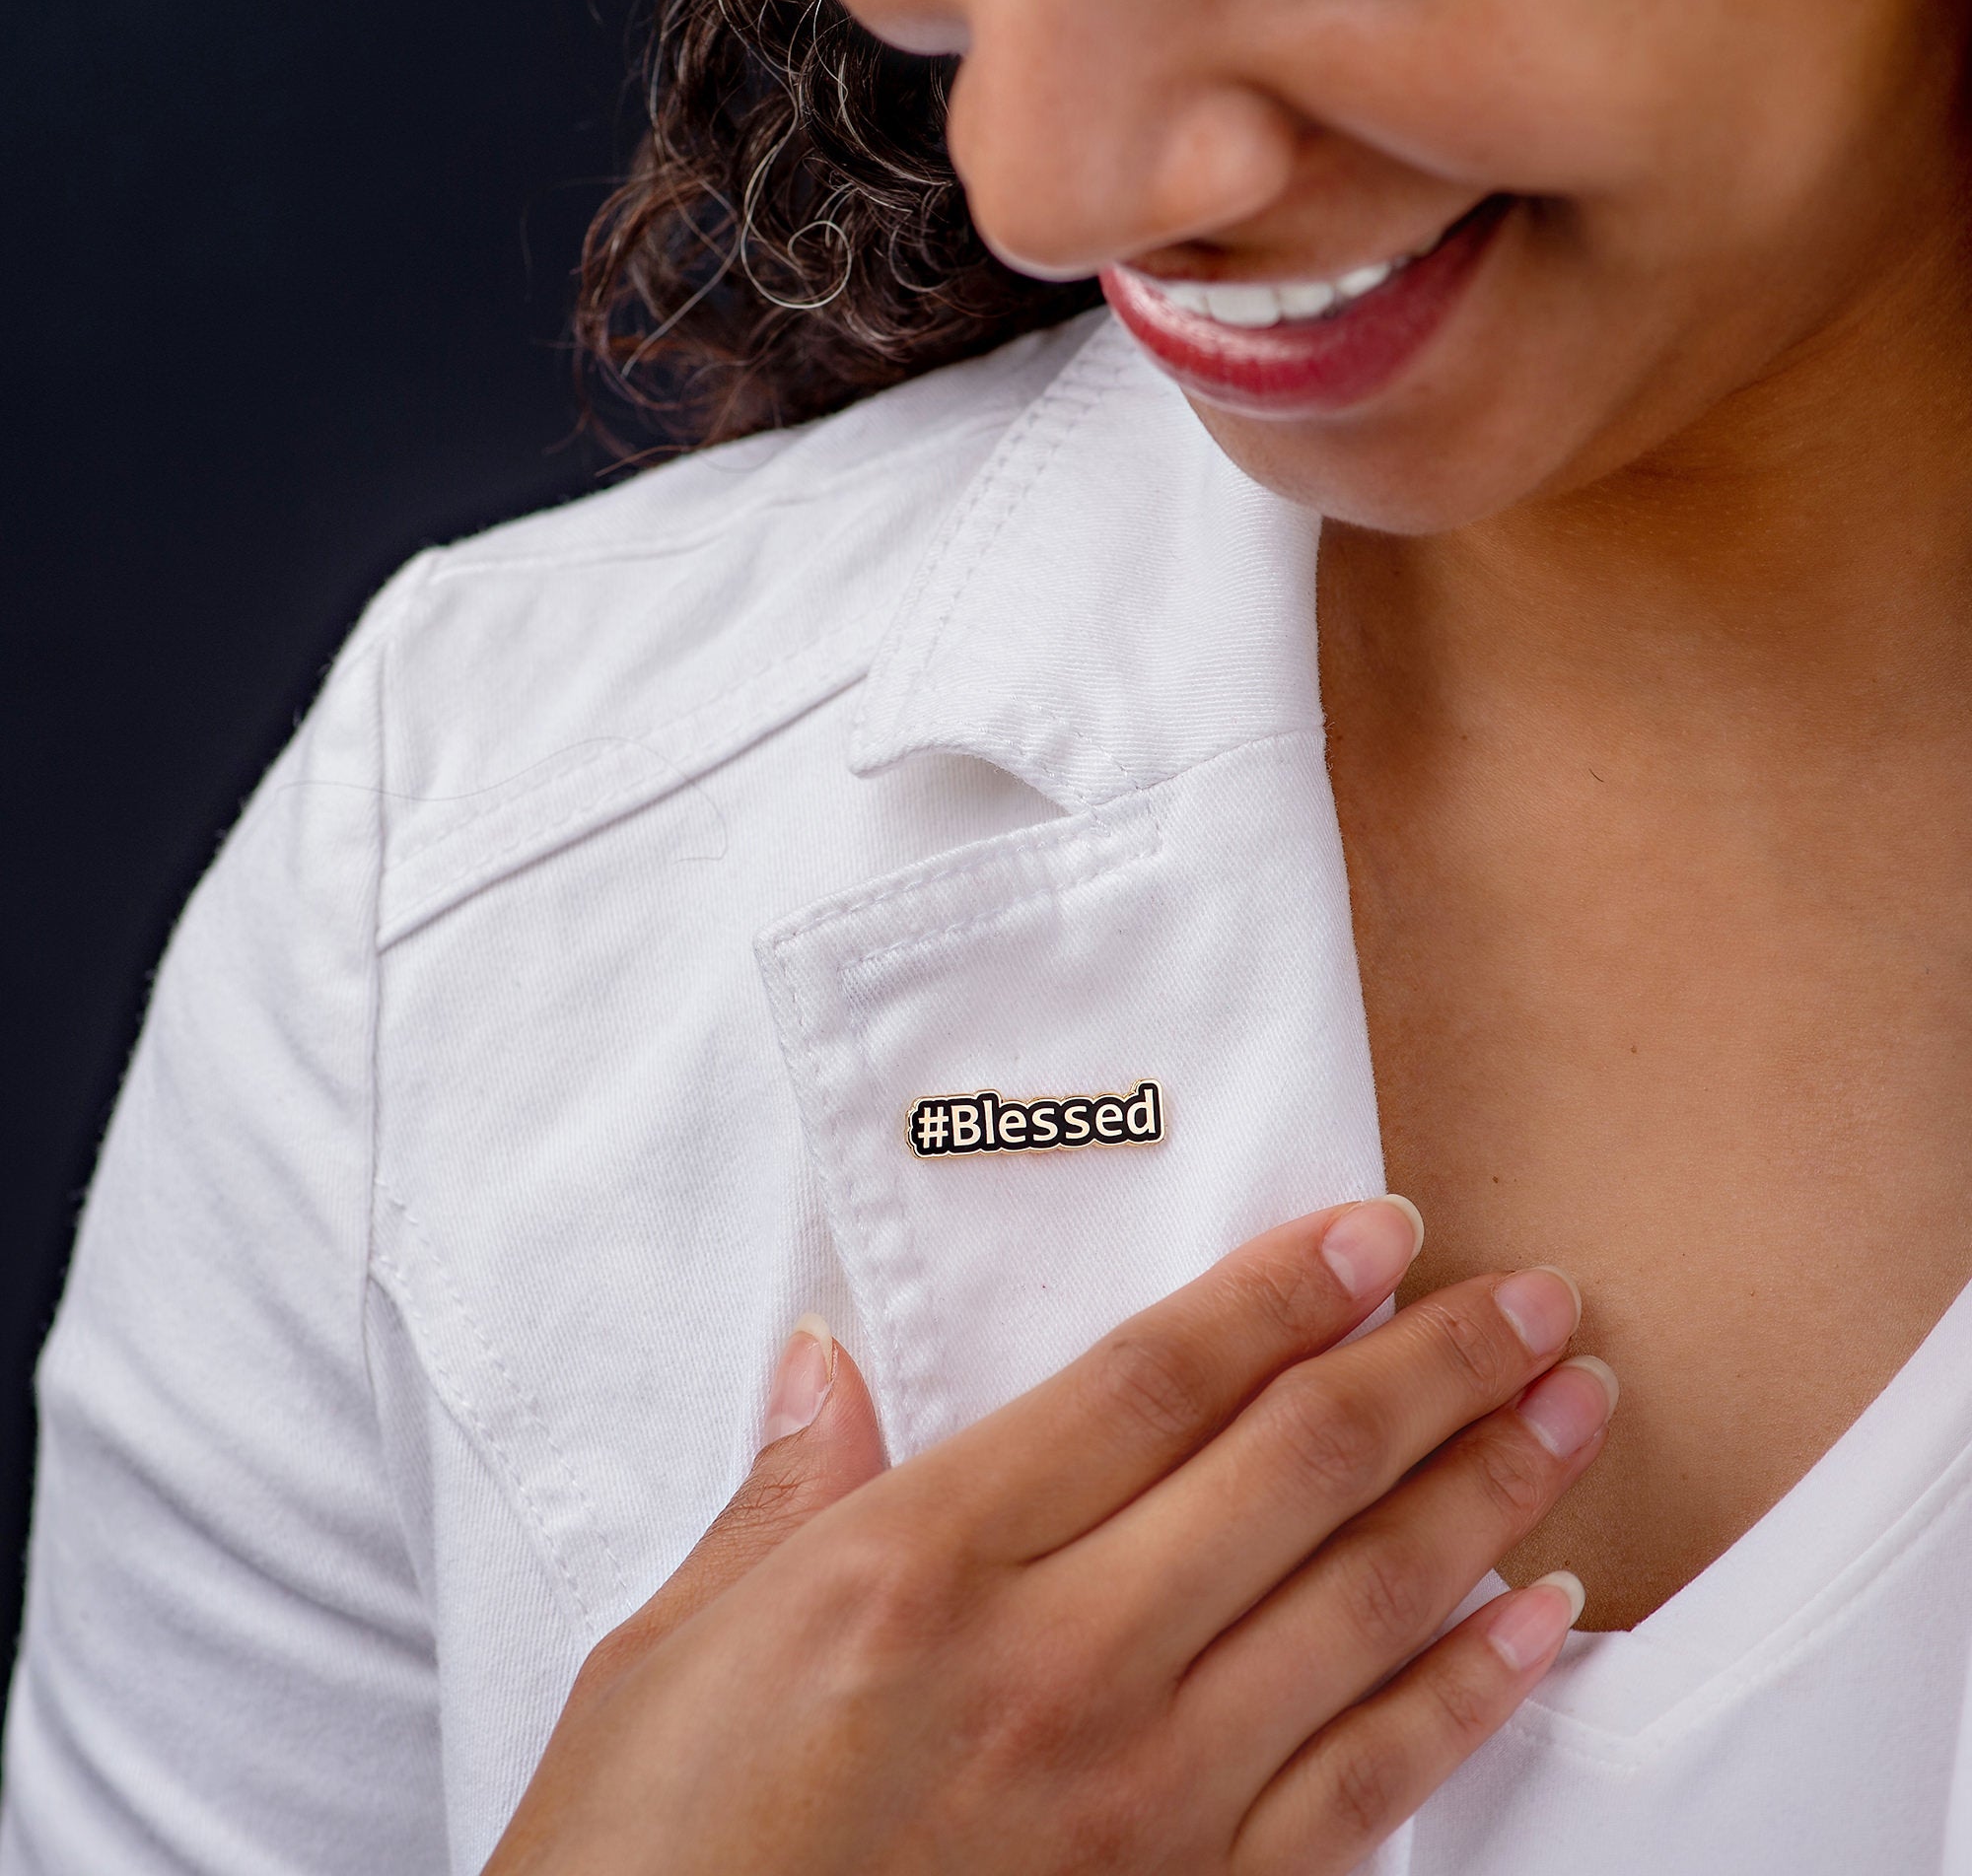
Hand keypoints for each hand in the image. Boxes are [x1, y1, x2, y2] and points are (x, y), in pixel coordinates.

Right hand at [485, 1198, 1614, 1874]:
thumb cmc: (652, 1866)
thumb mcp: (670, 1654)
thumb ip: (781, 1497)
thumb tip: (822, 1369)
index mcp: (920, 1567)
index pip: (1152, 1382)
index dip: (1280, 1291)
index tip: (1376, 1232)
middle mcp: (1054, 1664)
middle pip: (1291, 1469)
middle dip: (1432, 1368)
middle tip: (1534, 1301)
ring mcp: (1139, 1799)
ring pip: (1360, 1605)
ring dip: (1485, 1493)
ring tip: (1573, 1409)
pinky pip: (1368, 1786)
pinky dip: (1469, 1692)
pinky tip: (1542, 1619)